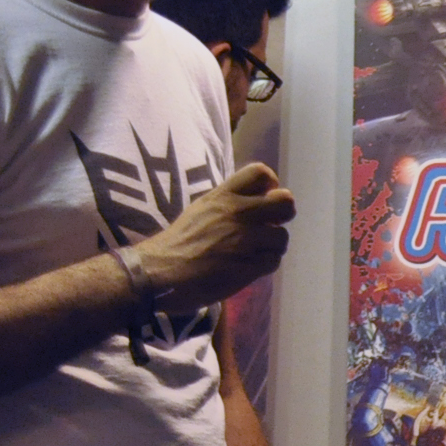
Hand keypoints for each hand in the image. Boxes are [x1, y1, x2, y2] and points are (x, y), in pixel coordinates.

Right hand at [137, 162, 295, 307]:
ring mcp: (245, 239)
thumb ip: (229, 202)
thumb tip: (258, 201)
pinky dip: (265, 265)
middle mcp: (238, 213)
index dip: (270, 186)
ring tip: (254, 252)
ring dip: (272, 246)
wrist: (159, 272)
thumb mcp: (202, 208)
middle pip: (286, 202)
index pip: (262, 173)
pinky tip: (248, 267)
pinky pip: (274, 261)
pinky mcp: (249, 265)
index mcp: (223, 196)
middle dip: (282, 215)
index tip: (263, 199)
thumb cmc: (179, 241)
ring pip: (282, 237)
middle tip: (269, 226)